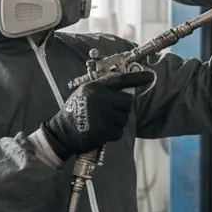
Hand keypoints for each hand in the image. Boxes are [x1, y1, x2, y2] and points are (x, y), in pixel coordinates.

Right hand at [40, 70, 154, 158]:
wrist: (61, 133)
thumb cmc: (74, 113)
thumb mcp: (84, 94)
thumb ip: (103, 91)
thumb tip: (127, 92)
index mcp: (95, 87)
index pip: (121, 80)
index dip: (137, 78)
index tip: (150, 76)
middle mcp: (100, 98)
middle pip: (128, 102)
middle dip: (123, 109)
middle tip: (111, 114)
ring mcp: (103, 114)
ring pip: (124, 118)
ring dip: (117, 123)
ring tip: (102, 123)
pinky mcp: (104, 130)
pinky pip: (119, 131)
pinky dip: (113, 134)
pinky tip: (101, 133)